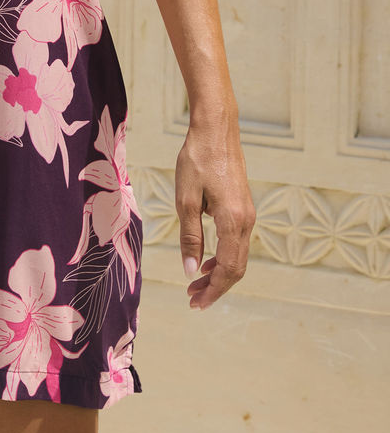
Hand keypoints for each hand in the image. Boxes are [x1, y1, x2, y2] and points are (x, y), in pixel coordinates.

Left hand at [174, 116, 254, 308]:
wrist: (216, 129)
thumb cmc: (197, 160)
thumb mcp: (186, 199)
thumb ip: (190, 236)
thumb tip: (191, 271)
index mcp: (233, 221)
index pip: (227, 269)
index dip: (212, 290)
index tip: (195, 303)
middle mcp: (247, 221)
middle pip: (236, 267)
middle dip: (216, 287)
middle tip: (193, 298)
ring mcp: (248, 213)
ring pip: (238, 255)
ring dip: (219, 273)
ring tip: (195, 282)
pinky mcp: (243, 206)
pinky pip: (237, 241)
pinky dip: (223, 256)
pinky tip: (206, 258)